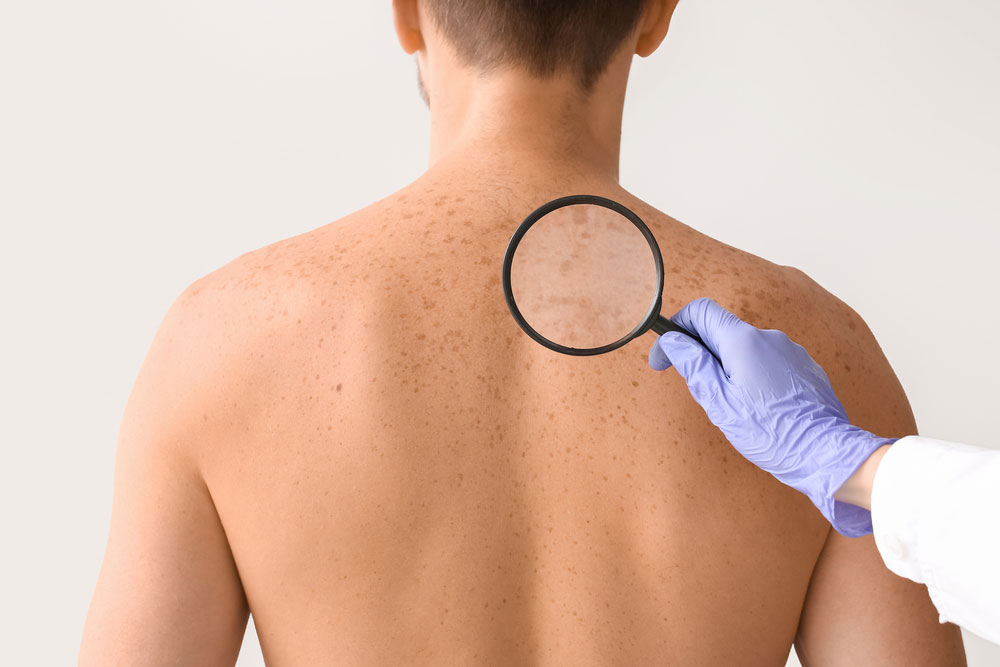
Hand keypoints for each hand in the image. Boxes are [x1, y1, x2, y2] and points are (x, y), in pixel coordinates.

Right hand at [648, 298, 895, 536]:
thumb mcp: (719, 402)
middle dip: (703, 356)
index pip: (700, 311)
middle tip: (701, 392)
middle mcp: (768, 337)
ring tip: (736, 408)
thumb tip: (673, 342)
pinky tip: (761, 409)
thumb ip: (693, 365)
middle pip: (723, 332)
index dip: (676, 328)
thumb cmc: (770, 432)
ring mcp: (790, 351)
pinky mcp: (804, 367)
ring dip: (730, 369)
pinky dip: (755, 377)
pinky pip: (769, 362)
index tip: (666, 357)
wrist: (825, 453)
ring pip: (746, 350)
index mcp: (743, 341)